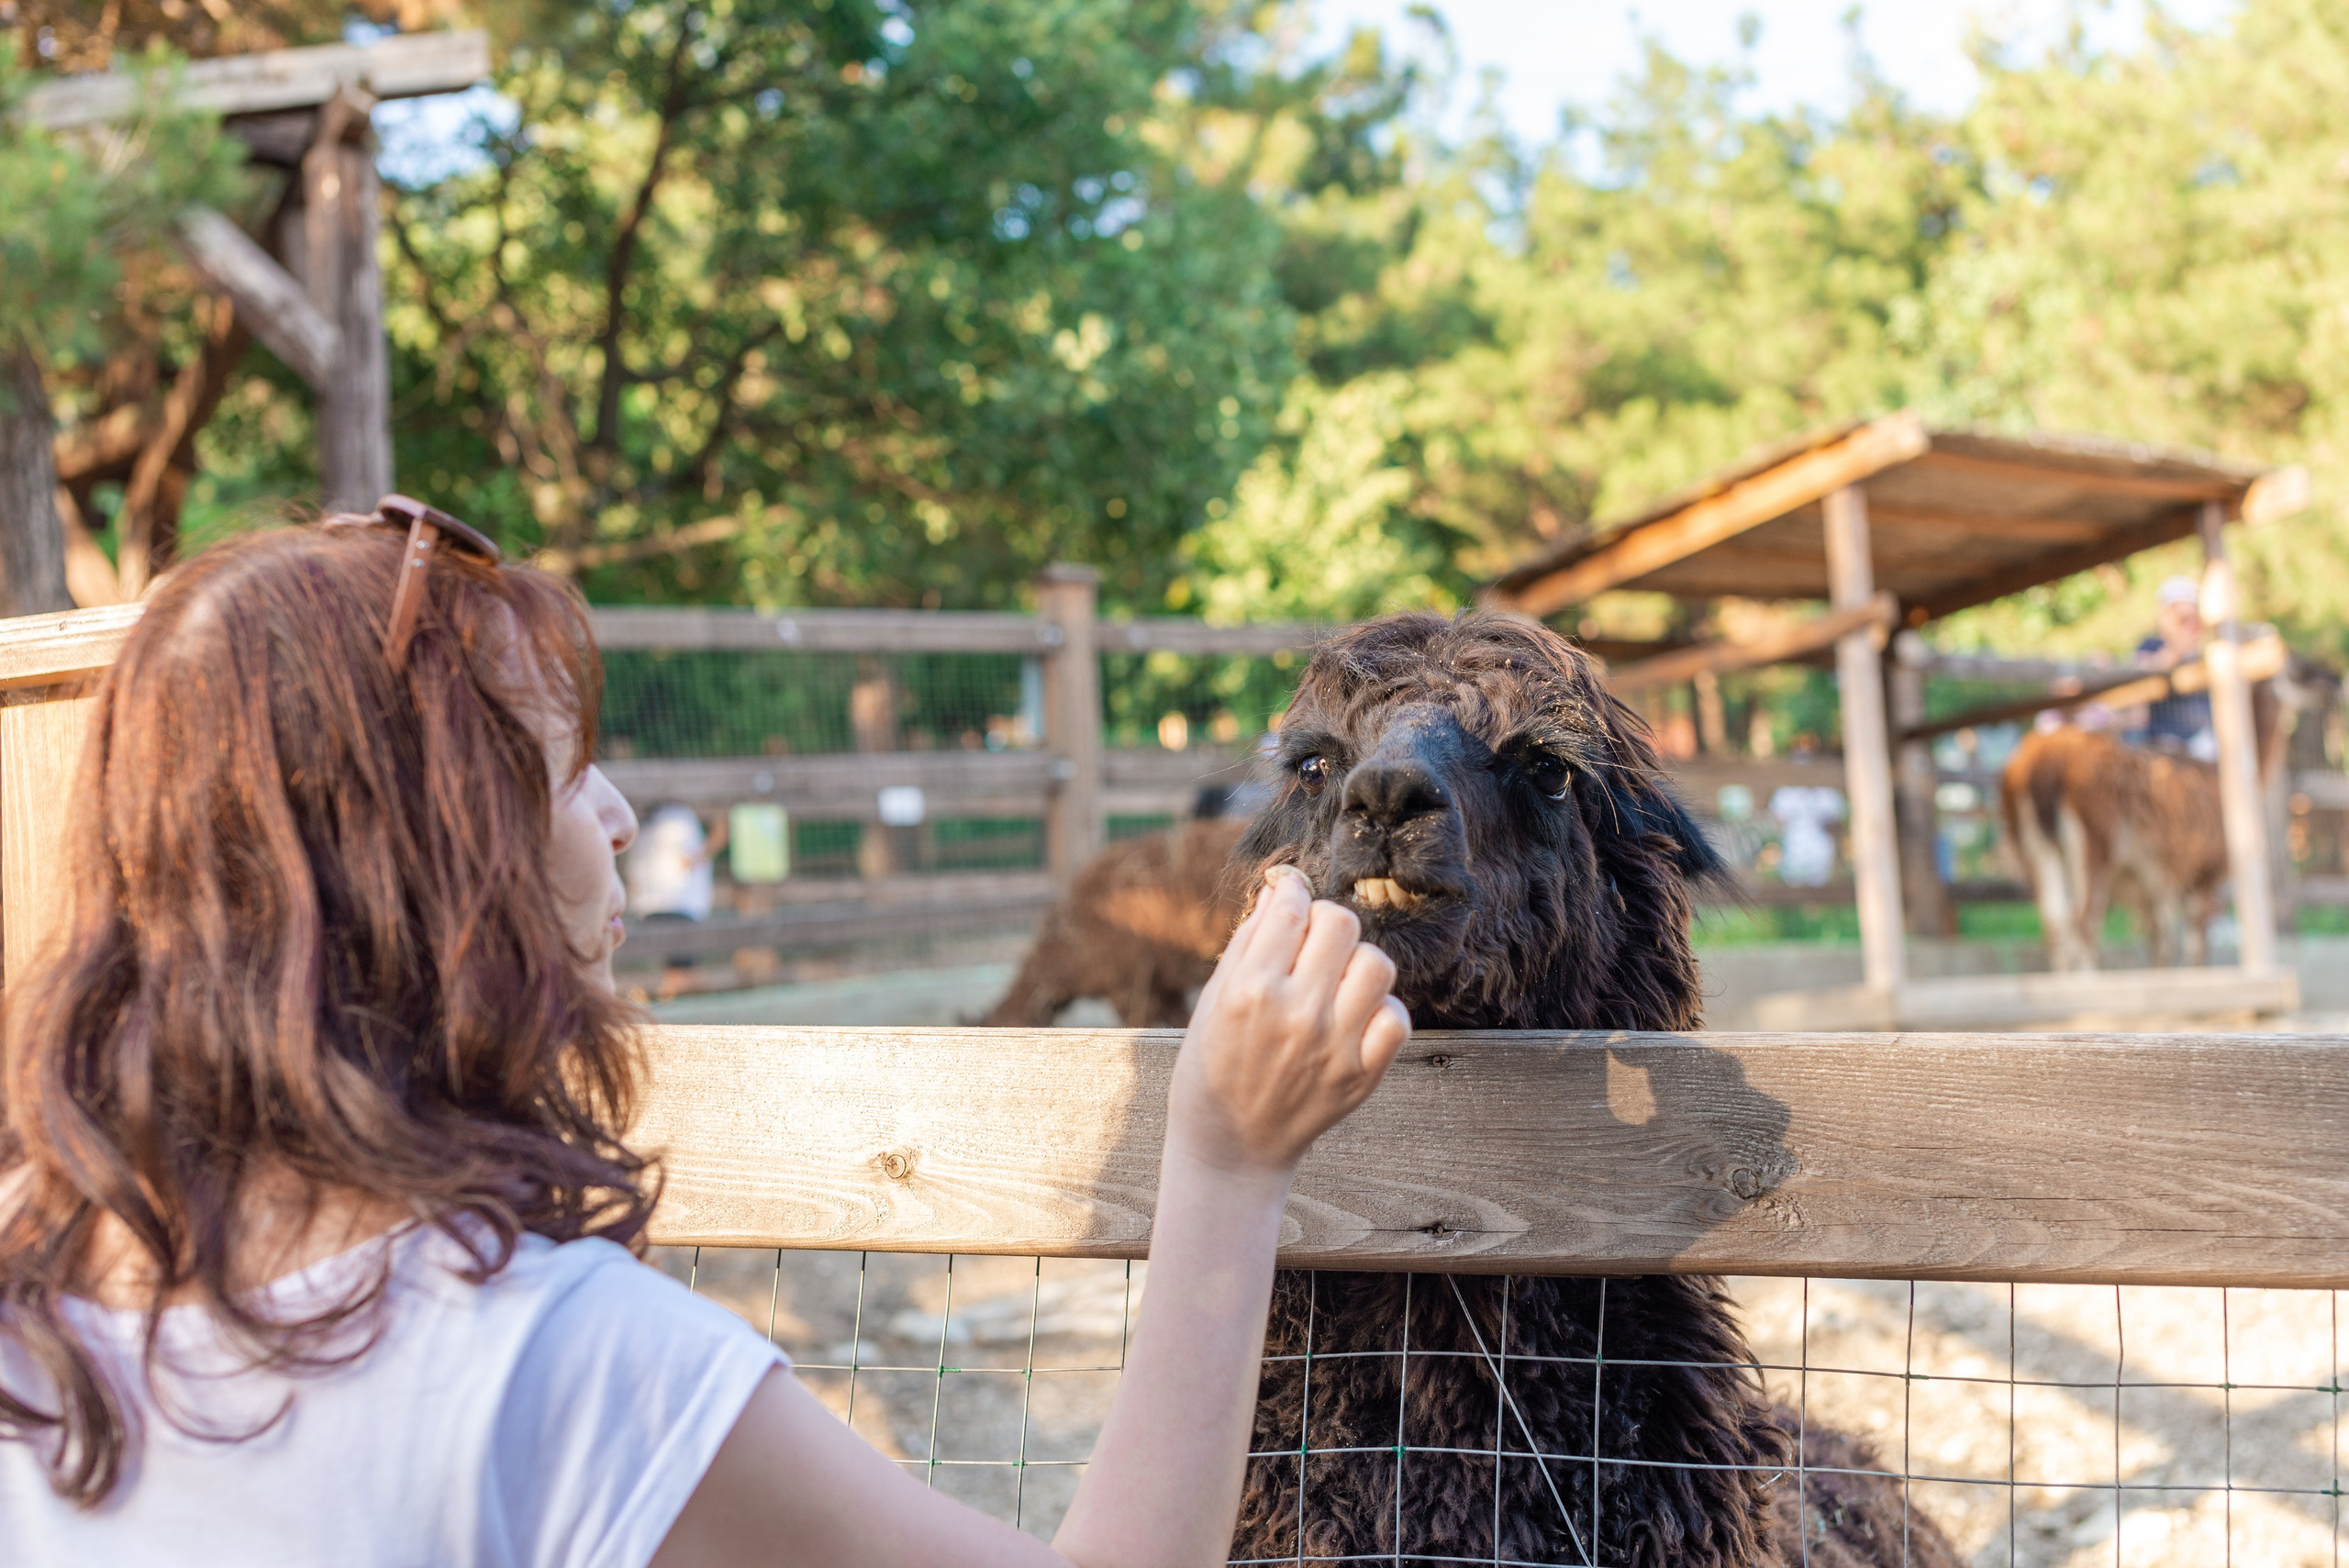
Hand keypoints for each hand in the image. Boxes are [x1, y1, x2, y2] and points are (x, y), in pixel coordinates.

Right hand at [1165, 867, 1410, 1178]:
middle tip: (1312, 942)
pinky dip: (1380, 1010)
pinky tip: (1354, 1016)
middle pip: (1341, 924)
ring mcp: (1334, 1047)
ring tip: (1336, 980)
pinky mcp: (1361, 1076)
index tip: (1291, 897)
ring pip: (1377, 964)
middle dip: (1325, 922)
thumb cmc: (1212, 1066)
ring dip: (1356, 962)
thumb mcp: (1212, 1000)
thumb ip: (1248, 942)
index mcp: (1250, 990)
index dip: (1293, 892)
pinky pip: (1396, 1017)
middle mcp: (1295, 1014)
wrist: (1231, 1147)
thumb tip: (1282, 892)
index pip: (1292, 909)